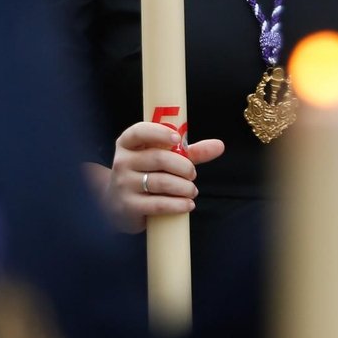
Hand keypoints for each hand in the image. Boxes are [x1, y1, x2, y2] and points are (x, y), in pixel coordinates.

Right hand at [96, 122, 224, 232]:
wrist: (117, 205)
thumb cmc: (145, 175)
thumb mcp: (162, 159)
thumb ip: (189, 152)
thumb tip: (219, 145)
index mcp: (128, 144)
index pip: (139, 131)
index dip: (159, 133)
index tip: (177, 139)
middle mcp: (122, 161)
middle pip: (158, 158)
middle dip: (183, 166)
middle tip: (193, 174)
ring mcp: (123, 184)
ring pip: (161, 182)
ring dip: (184, 187)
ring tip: (192, 190)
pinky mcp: (128, 206)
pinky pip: (158, 204)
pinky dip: (178, 204)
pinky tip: (188, 204)